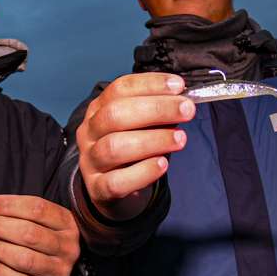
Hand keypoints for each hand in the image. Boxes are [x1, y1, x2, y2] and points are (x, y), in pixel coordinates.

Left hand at [0, 195, 79, 275]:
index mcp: (67, 222)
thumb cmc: (39, 237)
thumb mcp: (34, 219)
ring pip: (24, 259)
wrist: (53, 268)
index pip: (37, 208)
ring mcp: (60, 270)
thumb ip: (12, 213)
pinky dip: (1, 272)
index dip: (9, 205)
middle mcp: (67, 246)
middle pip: (29, 233)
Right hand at [76, 73, 193, 220]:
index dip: (150, 84)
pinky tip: (162, 164)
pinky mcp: (97, 189)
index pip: (120, 89)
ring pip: (114, 147)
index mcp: (98, 110)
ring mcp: (90, 161)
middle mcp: (89, 132)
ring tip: (180, 139)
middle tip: (187, 110)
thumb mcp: (141, 127)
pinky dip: (143, 172)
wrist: (114, 190)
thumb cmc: (132, 151)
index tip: (178, 86)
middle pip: (115, 114)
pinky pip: (116, 181)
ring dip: (153, 140)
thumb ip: (157, 115)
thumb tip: (182, 104)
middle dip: (156, 109)